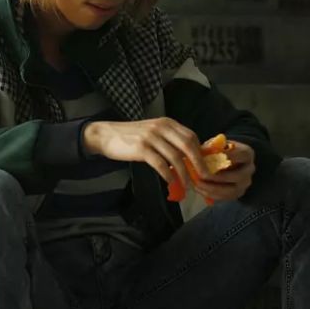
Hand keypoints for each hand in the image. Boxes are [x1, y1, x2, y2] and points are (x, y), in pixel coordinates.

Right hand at [83, 118, 210, 188]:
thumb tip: (186, 156)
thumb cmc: (129, 136)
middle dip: (198, 163)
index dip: (200, 152)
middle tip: (203, 177)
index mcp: (166, 123)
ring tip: (188, 185)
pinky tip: (171, 183)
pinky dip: (169, 175)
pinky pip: (161, 164)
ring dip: (184, 173)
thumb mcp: (152, 132)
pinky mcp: (141, 149)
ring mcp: (151, 137)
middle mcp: (161, 127)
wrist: (105, 135)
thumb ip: (168, 139)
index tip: (204, 165)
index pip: (191, 136)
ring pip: (175, 157)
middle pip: (187, 146)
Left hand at [192, 140, 255, 202]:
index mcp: (247, 154)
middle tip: (202, 176)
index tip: (213, 158)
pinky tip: (199, 189)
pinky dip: (211, 194)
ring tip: (197, 184)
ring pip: (231, 190)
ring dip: (212, 188)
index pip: (242, 155)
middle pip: (238, 176)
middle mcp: (249, 169)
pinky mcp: (237, 193)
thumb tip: (202, 153)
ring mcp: (245, 183)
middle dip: (218, 177)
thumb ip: (211, 147)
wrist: (225, 161)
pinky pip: (225, 197)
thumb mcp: (215, 144)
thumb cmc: (218, 150)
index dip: (228, 157)